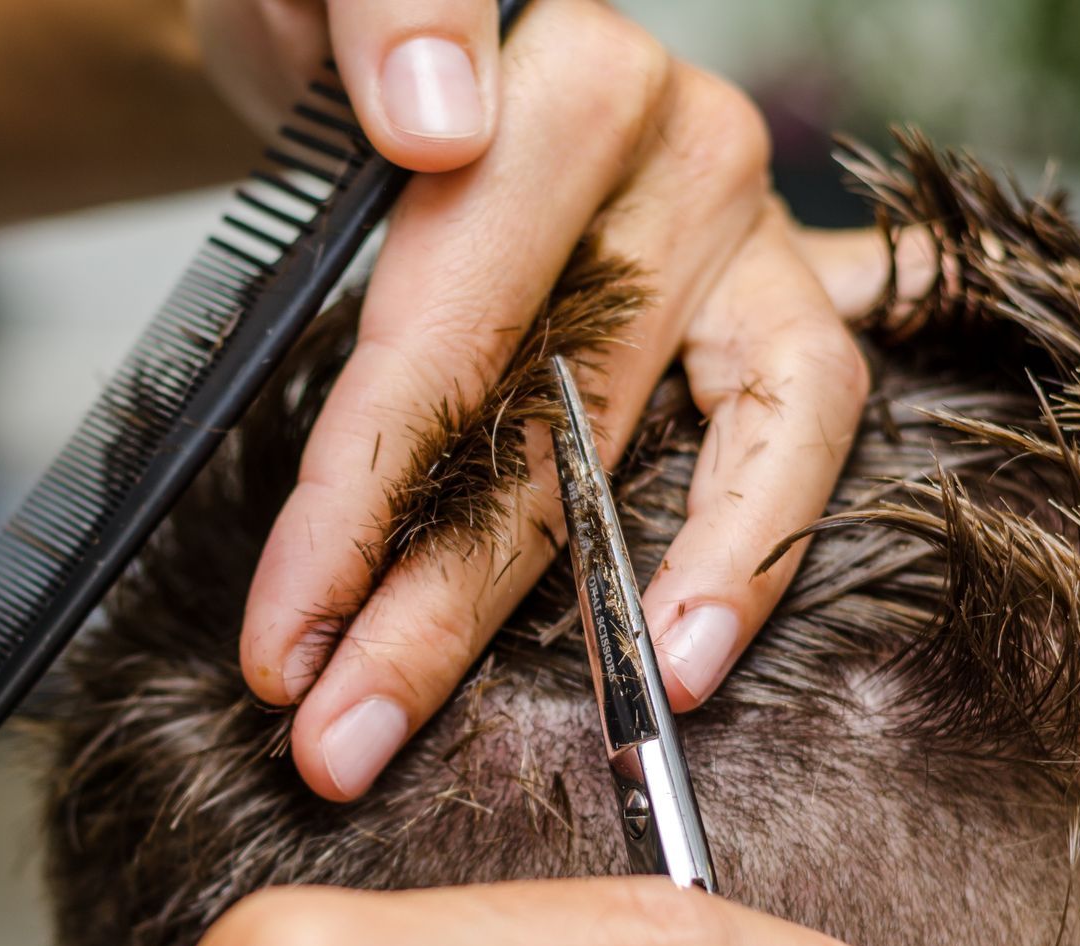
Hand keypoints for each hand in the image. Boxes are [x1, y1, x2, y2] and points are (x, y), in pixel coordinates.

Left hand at [201, 0, 874, 799]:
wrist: (374, 21)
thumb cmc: (332, 30)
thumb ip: (383, 11)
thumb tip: (440, 124)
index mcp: (560, 77)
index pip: (446, 329)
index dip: (356, 502)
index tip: (283, 641)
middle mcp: (672, 150)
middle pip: (541, 414)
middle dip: (427, 603)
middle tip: (335, 740)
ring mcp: (735, 226)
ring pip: (656, 447)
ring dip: (560, 616)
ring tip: (467, 734)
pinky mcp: (770, 291)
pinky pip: (795, 427)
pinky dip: (748, 547)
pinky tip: (685, 659)